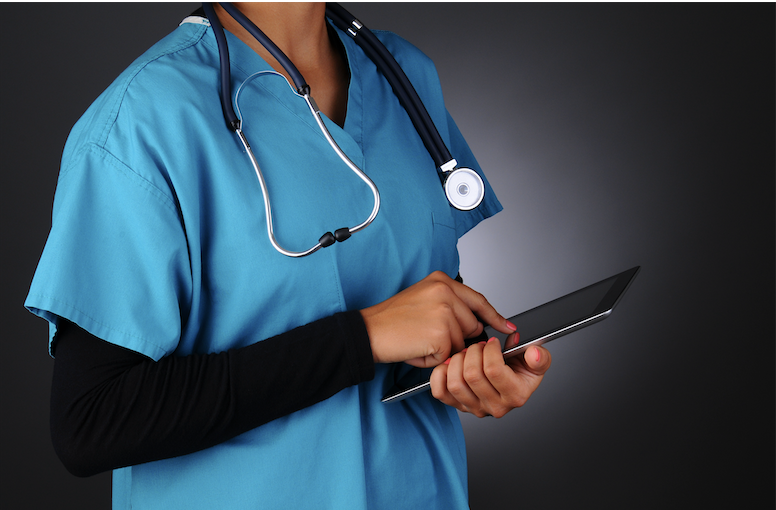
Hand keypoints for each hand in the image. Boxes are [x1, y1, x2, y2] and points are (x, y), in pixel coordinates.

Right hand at [360, 271, 515, 367]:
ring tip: (419, 339)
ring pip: (462, 342)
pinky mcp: (441, 334)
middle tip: (427, 335)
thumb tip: (475, 323)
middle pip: (472, 325)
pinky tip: (417, 348)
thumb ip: (450, 304)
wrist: (369, 331)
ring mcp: (445, 312)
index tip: (508, 327)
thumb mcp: (423, 298)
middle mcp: (445, 292)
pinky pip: (449, 355)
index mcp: (442, 281)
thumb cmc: (392, 319)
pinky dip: (434, 359)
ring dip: (443, 349)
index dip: (495, 317)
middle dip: (456, 338)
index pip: (478, 301)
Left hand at [429, 333, 550, 417]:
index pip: (493, 370)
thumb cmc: (520, 372)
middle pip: (472, 375)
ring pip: (455, 383)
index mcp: (515, 395)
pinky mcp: (457, 406)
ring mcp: (474, 408)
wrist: (510, 384)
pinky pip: (440, 391)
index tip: (492, 343)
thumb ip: (540, 358)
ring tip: (466, 354)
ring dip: (457, 361)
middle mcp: (494, 406)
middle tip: (478, 346)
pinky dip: (441, 374)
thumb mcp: (537, 363)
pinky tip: (451, 365)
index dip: (489, 350)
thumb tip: (534, 354)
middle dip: (473, 352)